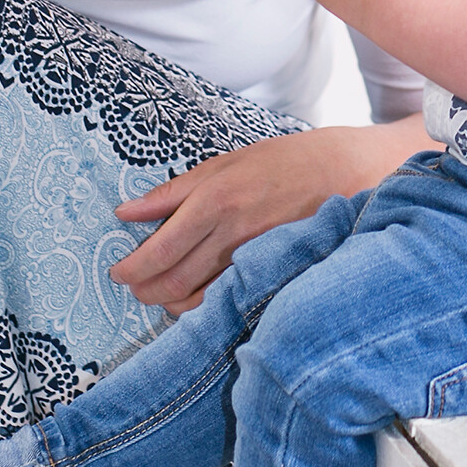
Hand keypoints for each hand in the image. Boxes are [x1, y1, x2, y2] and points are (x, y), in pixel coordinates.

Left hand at [111, 119, 423, 311]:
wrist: (349, 171)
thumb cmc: (286, 160)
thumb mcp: (226, 161)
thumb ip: (173, 192)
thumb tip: (126, 211)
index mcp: (217, 201)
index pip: (160, 249)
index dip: (132, 267)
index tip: (117, 271)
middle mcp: (234, 235)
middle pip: (174, 281)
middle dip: (146, 290)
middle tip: (134, 286)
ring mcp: (257, 259)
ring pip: (200, 300)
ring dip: (170, 303)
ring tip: (160, 293)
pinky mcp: (274, 274)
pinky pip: (230, 302)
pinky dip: (205, 307)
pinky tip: (195, 299)